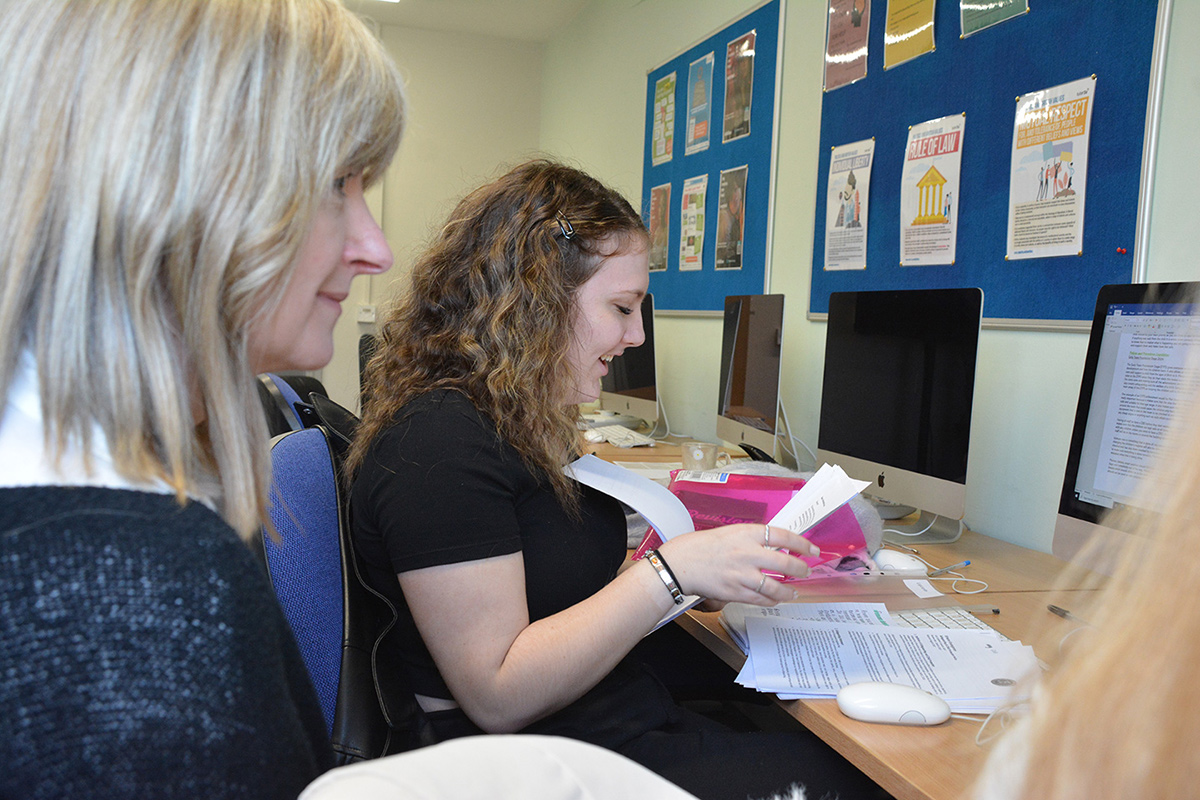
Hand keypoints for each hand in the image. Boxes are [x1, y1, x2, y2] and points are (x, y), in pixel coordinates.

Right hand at [656, 524, 816, 606]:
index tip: (812, 549)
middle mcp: (747, 552)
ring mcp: (742, 574)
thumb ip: (751, 539)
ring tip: (794, 591)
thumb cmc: (700, 546)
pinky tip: (776, 599)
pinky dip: (772, 600)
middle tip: (806, 571)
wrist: (679, 563)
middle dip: (800, 569)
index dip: (802, 543)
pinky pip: (761, 599)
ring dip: (789, 590)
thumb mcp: (729, 533)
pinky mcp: (735, 591)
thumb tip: (774, 547)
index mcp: (746, 533)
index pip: (783, 535)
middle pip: (785, 562)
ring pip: (776, 585)